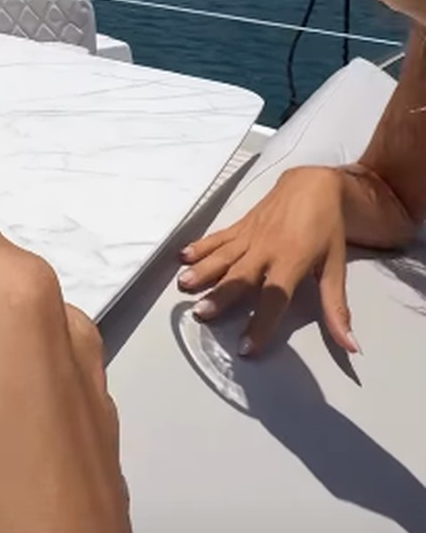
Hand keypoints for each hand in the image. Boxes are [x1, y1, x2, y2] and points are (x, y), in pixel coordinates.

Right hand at [177, 164, 415, 355]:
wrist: (314, 185)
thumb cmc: (327, 229)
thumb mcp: (336, 268)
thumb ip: (336, 307)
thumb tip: (350, 346)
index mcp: (292, 261)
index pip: (275, 298)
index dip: (262, 323)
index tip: (246, 348)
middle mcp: (267, 249)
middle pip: (241, 275)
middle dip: (221, 295)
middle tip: (200, 313)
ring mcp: (250, 235)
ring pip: (224, 255)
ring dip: (203, 270)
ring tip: (184, 285)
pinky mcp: (241, 225)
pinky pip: (219, 237)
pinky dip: (201, 246)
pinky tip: (182, 256)